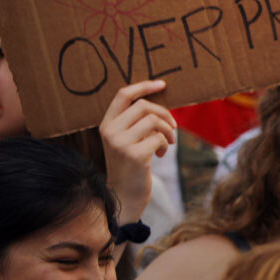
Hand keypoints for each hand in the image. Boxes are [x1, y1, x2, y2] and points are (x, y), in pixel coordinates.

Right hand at [99, 80, 176, 225]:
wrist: (123, 195)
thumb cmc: (130, 165)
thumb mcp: (127, 140)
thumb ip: (135, 122)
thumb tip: (159, 100)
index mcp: (106, 124)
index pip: (123, 95)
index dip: (144, 86)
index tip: (163, 84)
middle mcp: (110, 131)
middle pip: (144, 106)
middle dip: (165, 115)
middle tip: (172, 128)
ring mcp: (120, 143)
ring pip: (154, 121)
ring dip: (168, 131)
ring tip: (167, 143)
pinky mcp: (134, 155)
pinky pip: (159, 138)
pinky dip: (166, 145)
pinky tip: (160, 155)